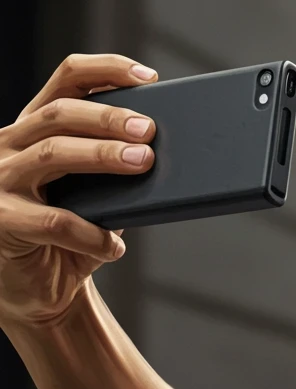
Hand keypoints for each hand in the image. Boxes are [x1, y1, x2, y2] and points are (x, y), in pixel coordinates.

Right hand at [0, 53, 158, 328]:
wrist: (40, 291)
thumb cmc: (72, 239)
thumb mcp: (96, 198)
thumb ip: (115, 174)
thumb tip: (161, 157)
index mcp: (35, 129)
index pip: (66, 81)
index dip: (106, 71)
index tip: (149, 77)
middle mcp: (10, 146)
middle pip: (60, 114)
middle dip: (108, 118)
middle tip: (150, 130)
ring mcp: (1, 180)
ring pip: (53, 154)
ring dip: (102, 156)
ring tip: (144, 163)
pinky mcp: (3, 220)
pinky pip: (55, 220)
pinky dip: (92, 234)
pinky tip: (115, 247)